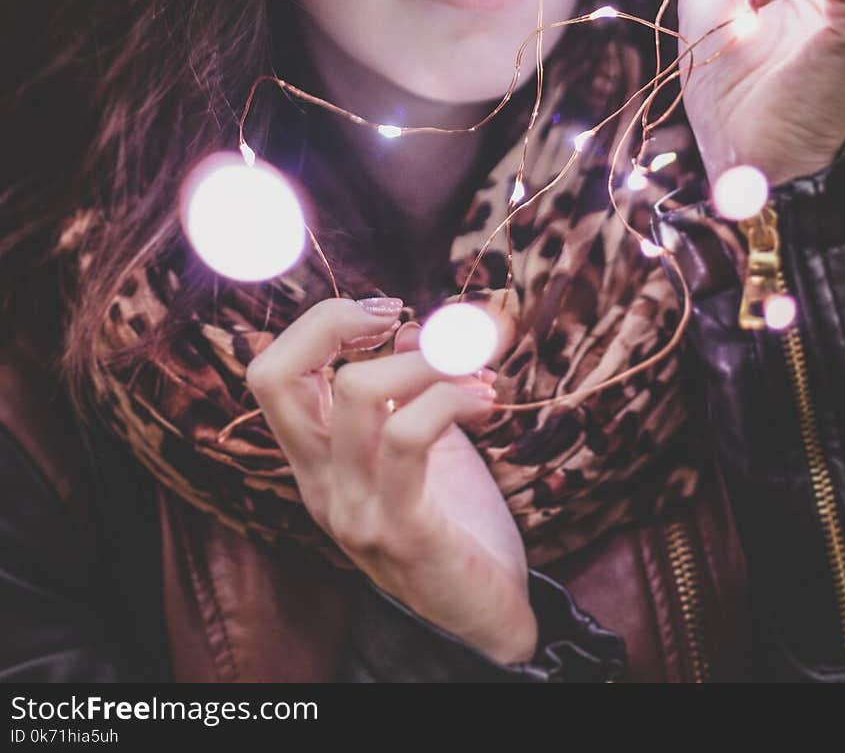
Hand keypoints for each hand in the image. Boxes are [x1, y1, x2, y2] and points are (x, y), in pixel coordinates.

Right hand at [245, 297, 536, 664]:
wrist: (483, 619)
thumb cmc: (454, 524)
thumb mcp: (425, 446)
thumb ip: (407, 391)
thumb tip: (407, 324)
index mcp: (315, 461)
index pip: (270, 374)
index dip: (317, 325)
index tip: (382, 312)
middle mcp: (319, 482)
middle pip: (275, 376)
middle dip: (333, 321)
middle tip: (398, 315)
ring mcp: (353, 508)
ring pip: (358, 393)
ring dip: (424, 358)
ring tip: (474, 368)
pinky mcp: (401, 529)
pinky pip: (409, 437)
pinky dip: (449, 397)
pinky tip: (485, 401)